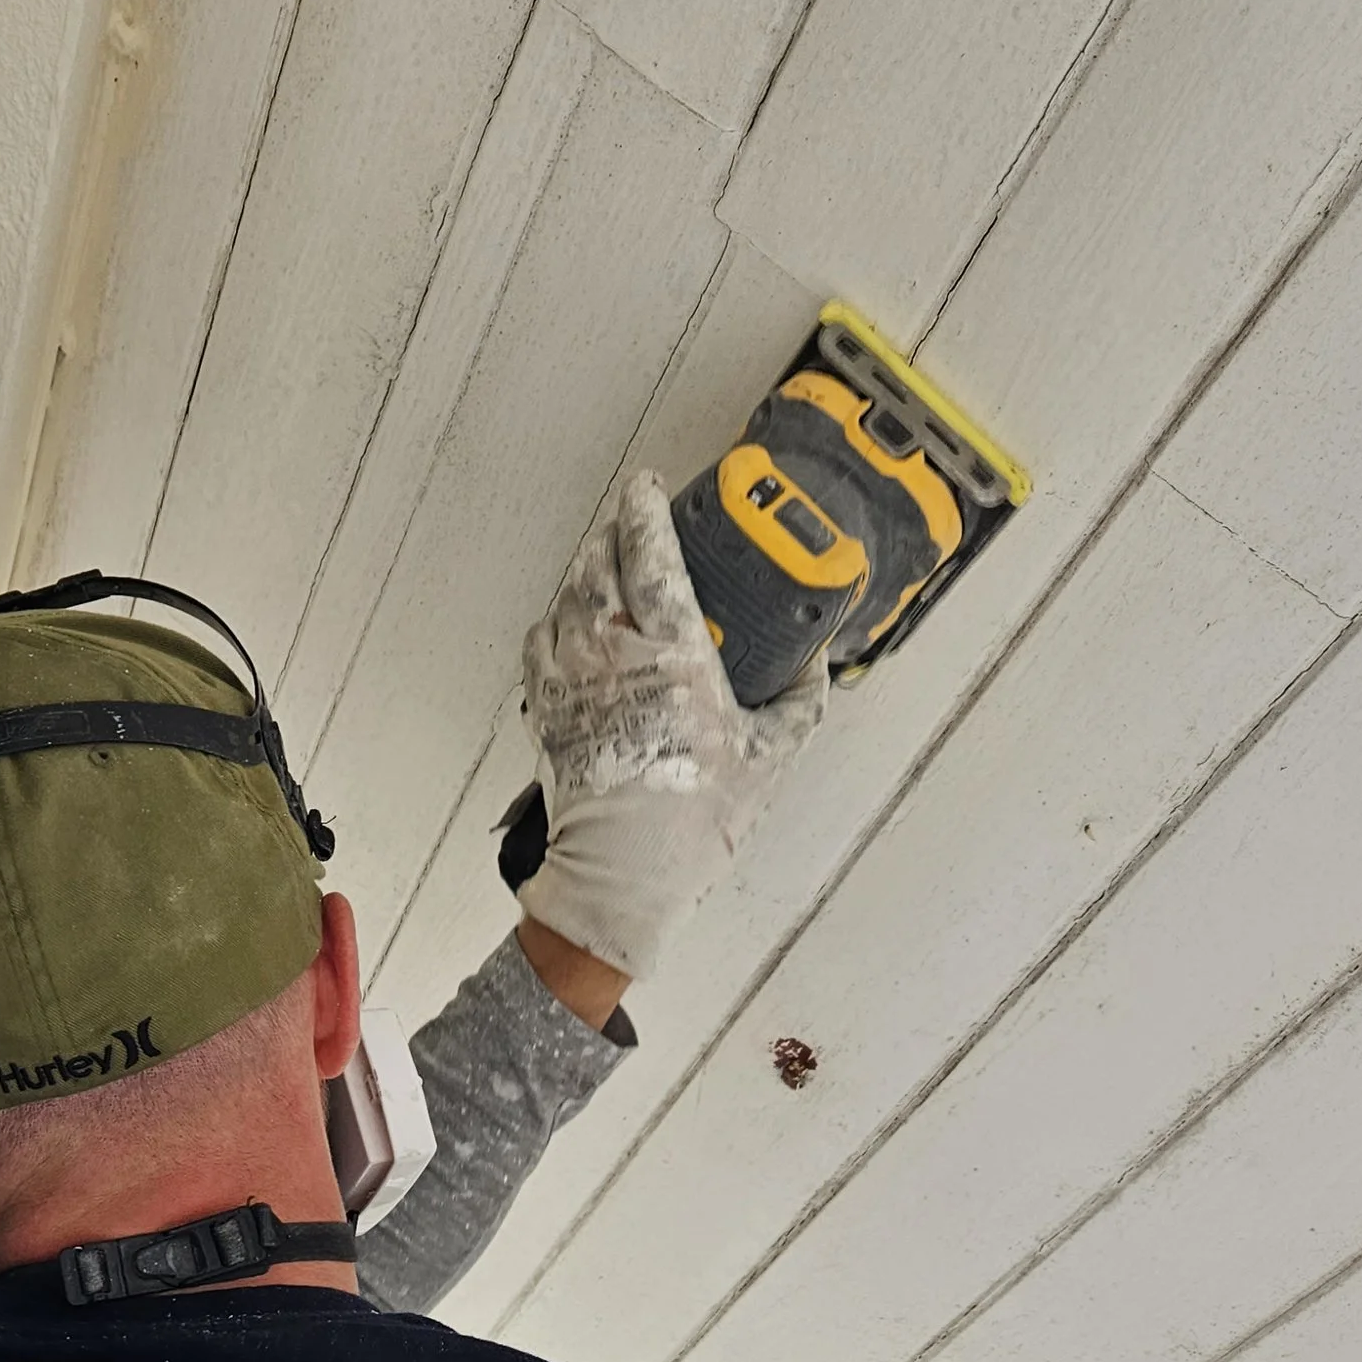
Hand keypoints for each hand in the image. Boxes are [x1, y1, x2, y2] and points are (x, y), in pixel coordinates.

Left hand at [518, 469, 826, 976]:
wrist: (619, 875)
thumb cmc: (692, 822)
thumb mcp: (768, 756)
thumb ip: (800, 697)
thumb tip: (820, 658)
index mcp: (673, 656)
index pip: (650, 553)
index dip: (645, 507)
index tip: (650, 485)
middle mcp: (613, 655)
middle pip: (598, 562)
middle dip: (613, 532)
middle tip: (631, 522)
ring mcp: (571, 679)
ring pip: (566, 595)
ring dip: (584, 571)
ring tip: (606, 566)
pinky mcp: (543, 707)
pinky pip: (540, 640)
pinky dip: (556, 621)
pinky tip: (574, 625)